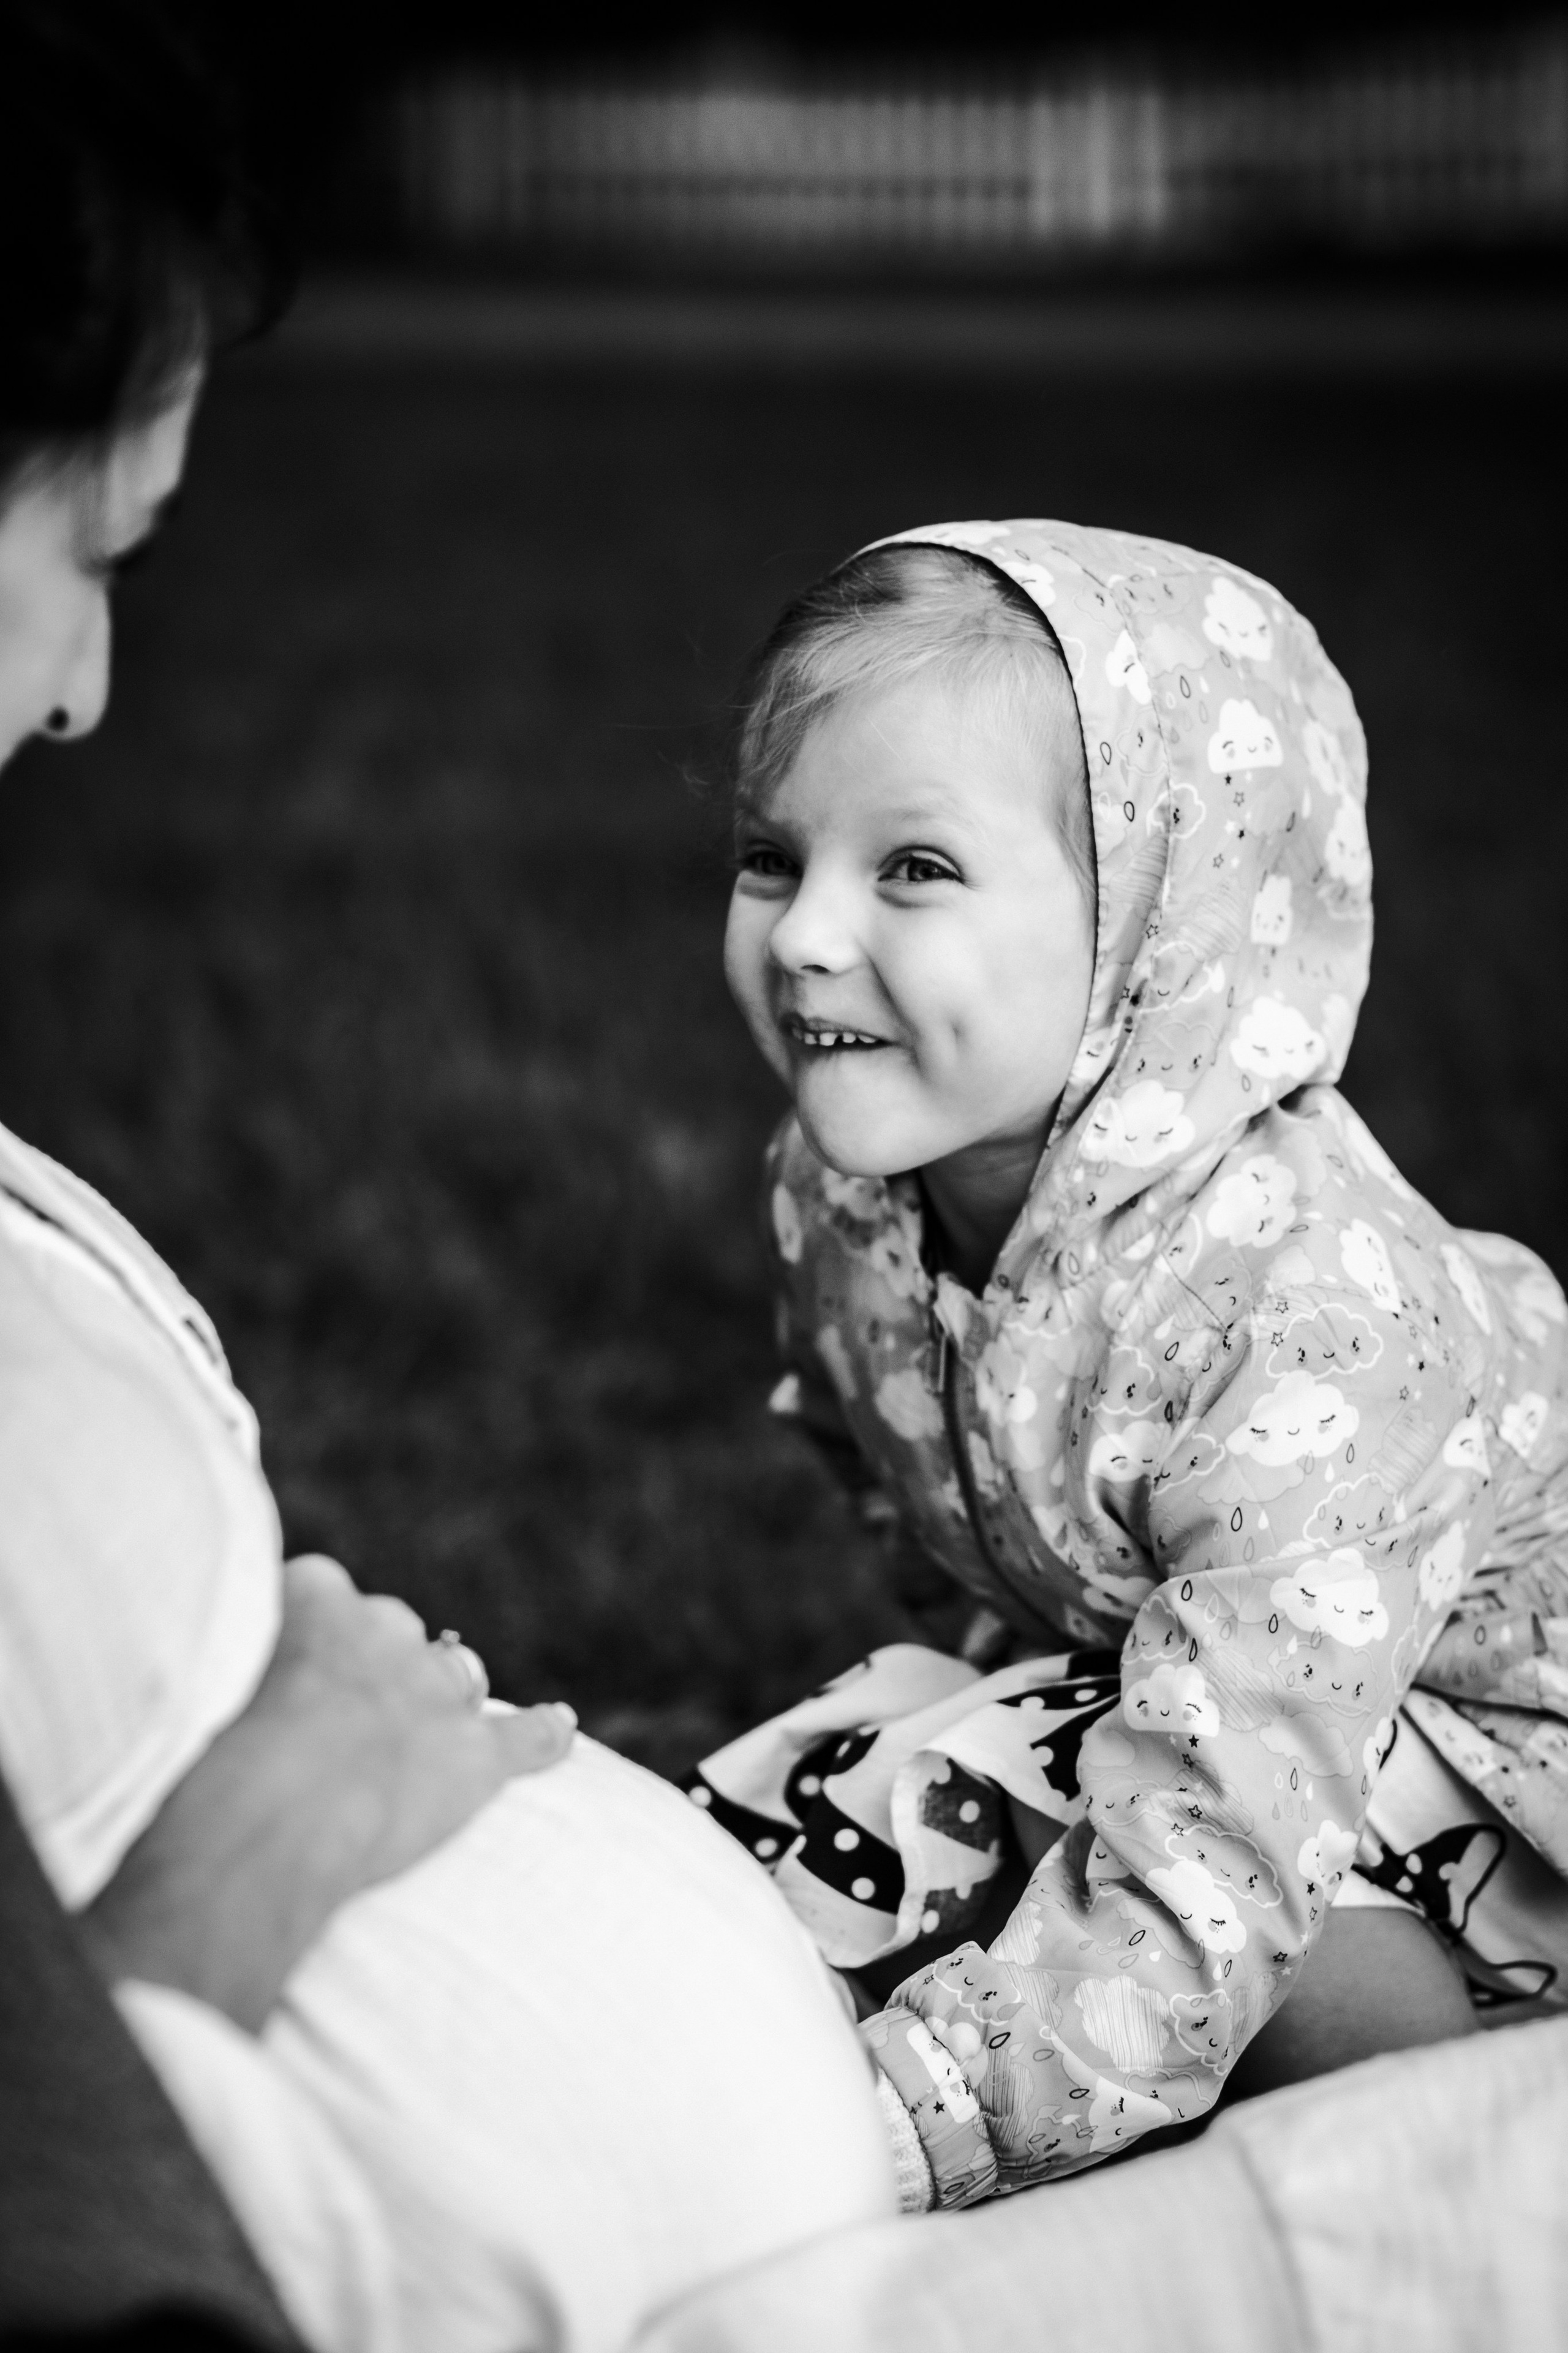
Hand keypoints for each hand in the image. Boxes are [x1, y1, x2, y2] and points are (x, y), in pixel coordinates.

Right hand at [81, 1554, 574, 2029]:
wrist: (260, 1827)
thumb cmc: (198, 1760)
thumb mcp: (190, 1679)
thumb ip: (218, 1654)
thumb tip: (211, 1657)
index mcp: (311, 1592)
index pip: (317, 1594)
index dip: (302, 1641)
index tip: (281, 1675)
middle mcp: (383, 1625)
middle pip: (388, 1632)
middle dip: (371, 1670)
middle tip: (331, 1729)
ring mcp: (433, 1689)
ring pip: (452, 1675)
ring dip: (439, 1700)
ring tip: (419, 1735)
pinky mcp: (473, 1756)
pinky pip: (528, 1736)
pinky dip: (545, 1734)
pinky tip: (562, 1728)